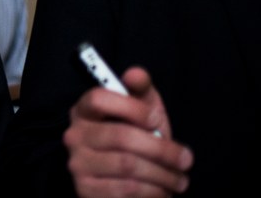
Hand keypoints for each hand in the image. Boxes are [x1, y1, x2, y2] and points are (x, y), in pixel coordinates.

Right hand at [63, 66, 193, 196]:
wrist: (126, 181)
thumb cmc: (136, 138)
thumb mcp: (142, 112)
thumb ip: (140, 90)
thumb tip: (135, 74)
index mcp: (84, 110)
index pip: (99, 99)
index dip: (131, 107)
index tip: (156, 119)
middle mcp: (75, 135)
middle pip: (121, 137)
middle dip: (162, 150)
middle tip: (186, 159)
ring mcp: (78, 164)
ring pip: (128, 166)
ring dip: (162, 175)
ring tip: (179, 179)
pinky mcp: (85, 190)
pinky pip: (126, 191)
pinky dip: (152, 192)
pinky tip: (162, 191)